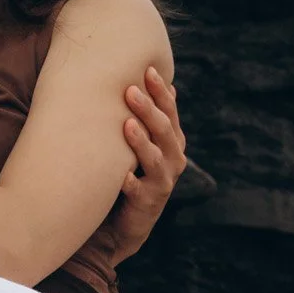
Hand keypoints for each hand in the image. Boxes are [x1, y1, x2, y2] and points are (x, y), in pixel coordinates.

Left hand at [105, 66, 186, 263]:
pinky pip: (139, 190)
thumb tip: (144, 74)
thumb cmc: (129, 172)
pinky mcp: (149, 203)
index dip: (161, 92)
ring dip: (141, 142)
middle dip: (149, 110)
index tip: (147, 70)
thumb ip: (143, 115)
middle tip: (129, 90)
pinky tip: (120, 175)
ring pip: (155, 158)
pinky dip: (130, 182)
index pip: (170, 112)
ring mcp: (162, 182)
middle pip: (164, 130)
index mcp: (172, 141)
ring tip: (126, 125)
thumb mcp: (138, 142)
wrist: (124, 222)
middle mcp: (173, 160)